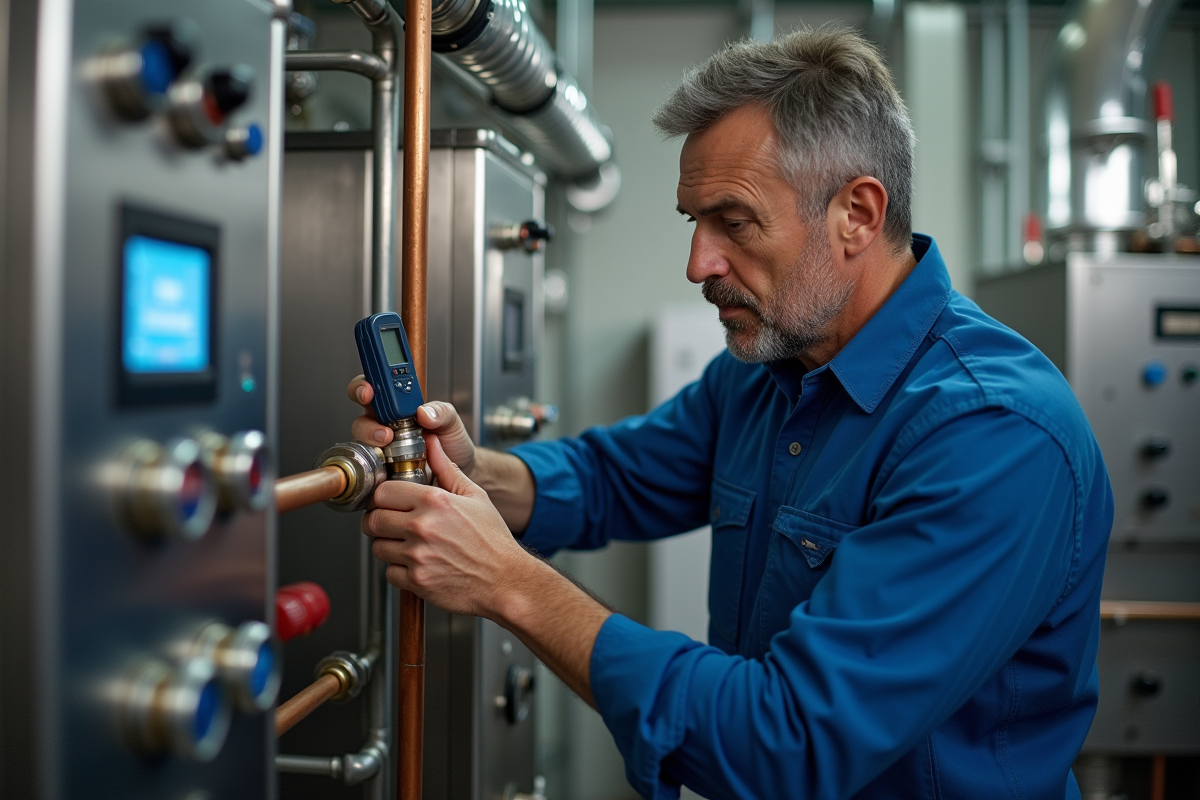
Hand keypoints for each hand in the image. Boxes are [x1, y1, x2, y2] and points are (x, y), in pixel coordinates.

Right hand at [347, 374, 478, 477]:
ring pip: (361, 440)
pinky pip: (369, 464)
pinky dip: (375, 463)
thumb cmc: (450, 441)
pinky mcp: (382, 467)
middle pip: (361, 417)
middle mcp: (385, 423)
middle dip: (366, 422)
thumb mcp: (451, 421)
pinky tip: (389, 463)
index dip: (364, 386)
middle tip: (384, 430)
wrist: (456, 469)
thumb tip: (423, 411)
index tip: (369, 391)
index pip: (374, 388)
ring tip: (389, 442)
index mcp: (398, 405)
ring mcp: (381, 446)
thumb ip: (441, 412)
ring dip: (371, 440)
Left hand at [363, 436, 534, 618]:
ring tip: (410, 545)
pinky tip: (418, 564)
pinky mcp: (417, 582)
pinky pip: (389, 573)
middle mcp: (422, 527)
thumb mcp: (475, 497)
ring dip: (389, 546)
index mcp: (435, 501)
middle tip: (393, 524)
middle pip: (373, 520)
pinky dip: (400, 571)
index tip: (389, 502)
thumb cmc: (492, 541)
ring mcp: (418, 556)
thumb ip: (447, 470)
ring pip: (378, 547)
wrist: (505, 581)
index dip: (384, 497)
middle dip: (379, 522)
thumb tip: (433, 444)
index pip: (383, 492)